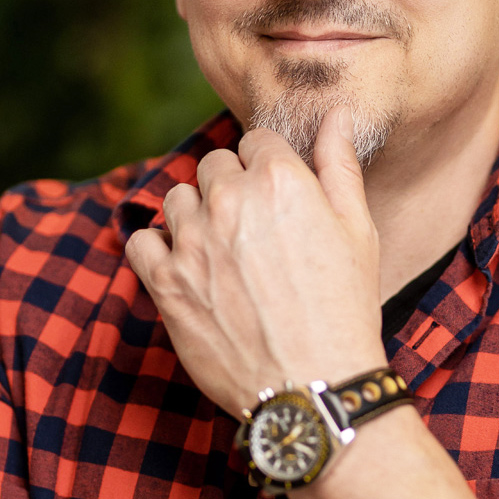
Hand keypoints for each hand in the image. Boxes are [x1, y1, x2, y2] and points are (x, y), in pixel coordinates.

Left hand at [125, 105, 386, 418]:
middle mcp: (230, 200)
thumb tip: (336, 113)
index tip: (276, 191)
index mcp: (279, 179)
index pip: (256, 139)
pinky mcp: (165, 282)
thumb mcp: (357, 227)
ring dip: (195, 211)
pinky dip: (158, 246)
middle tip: (254, 224)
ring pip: (177, 196)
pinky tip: (185, 264)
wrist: (313, 385)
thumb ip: (339, 163)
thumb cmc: (344, 305)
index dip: (268, 163)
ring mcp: (192, 241)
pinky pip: (141, 240)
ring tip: (221, 246)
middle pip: (214, 164)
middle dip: (232, 183)